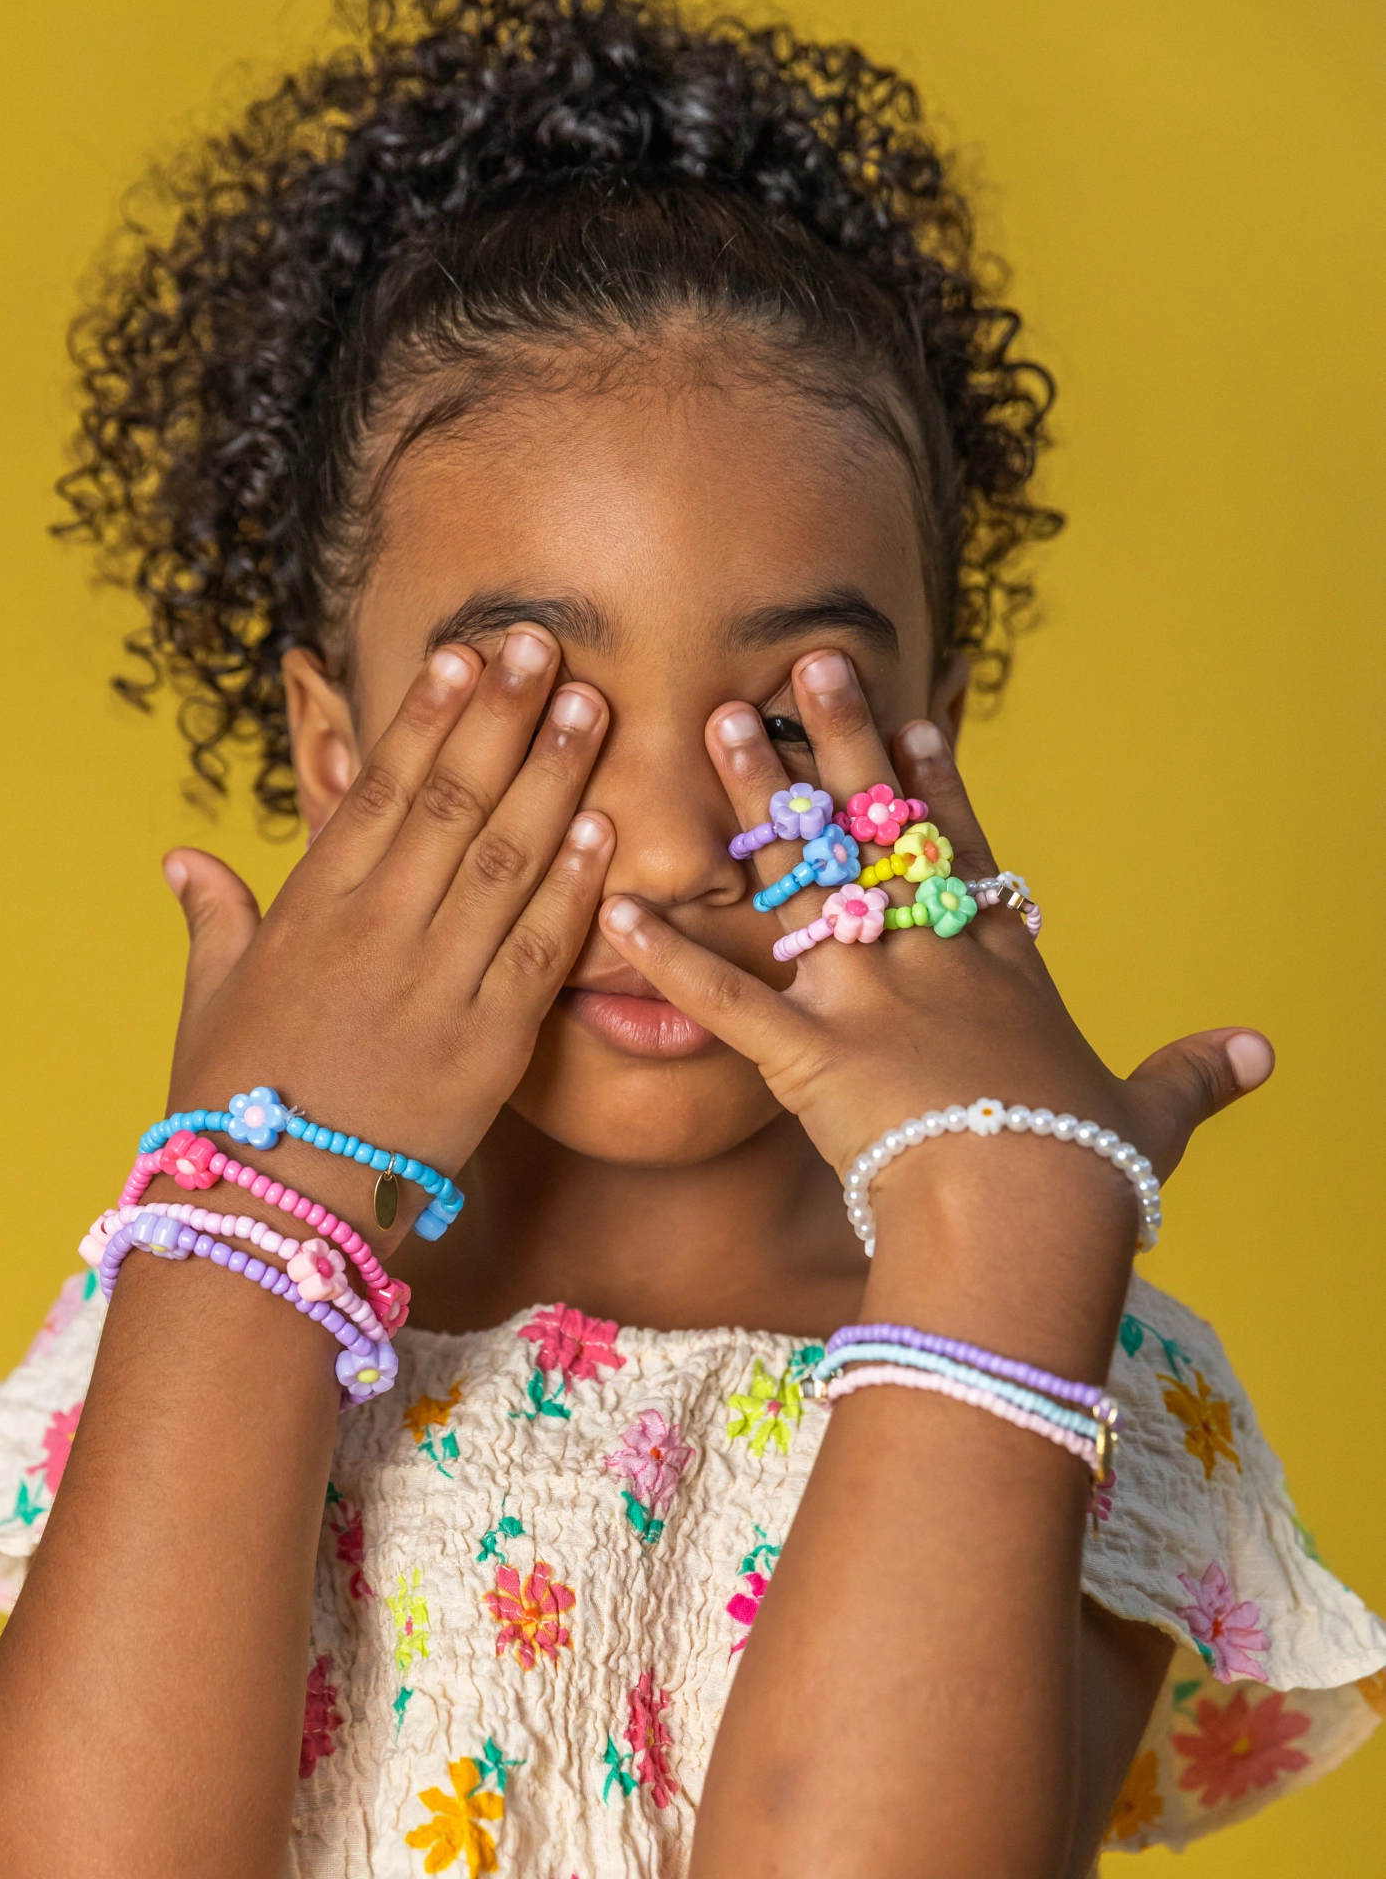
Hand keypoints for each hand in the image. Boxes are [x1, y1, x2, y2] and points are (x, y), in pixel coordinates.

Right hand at [157, 630, 614, 1228]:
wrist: (269, 1214)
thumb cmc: (232, 1110)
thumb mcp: (209, 1002)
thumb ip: (214, 920)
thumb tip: (183, 858)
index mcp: (308, 913)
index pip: (375, 790)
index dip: (427, 718)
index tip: (466, 657)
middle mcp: (373, 935)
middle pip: (450, 803)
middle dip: (503, 719)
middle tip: (548, 645)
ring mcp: (432, 988)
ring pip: (503, 861)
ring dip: (554, 779)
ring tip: (591, 706)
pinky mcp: (484, 1048)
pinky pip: (538, 952)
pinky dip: (574, 889)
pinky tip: (607, 830)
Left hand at [598, 647, 1271, 1194]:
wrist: (1029, 1214)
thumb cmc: (1087, 1172)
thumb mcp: (1152, 1117)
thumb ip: (1193, 1076)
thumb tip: (1260, 1055)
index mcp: (1002, 967)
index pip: (962, 851)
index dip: (935, 782)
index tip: (911, 715)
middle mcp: (928, 961)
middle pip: (873, 832)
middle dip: (834, 743)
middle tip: (800, 664)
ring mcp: (864, 1000)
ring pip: (799, 882)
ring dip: (751, 802)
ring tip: (714, 720)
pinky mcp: (805, 1057)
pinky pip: (724, 1001)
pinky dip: (669, 957)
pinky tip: (616, 907)